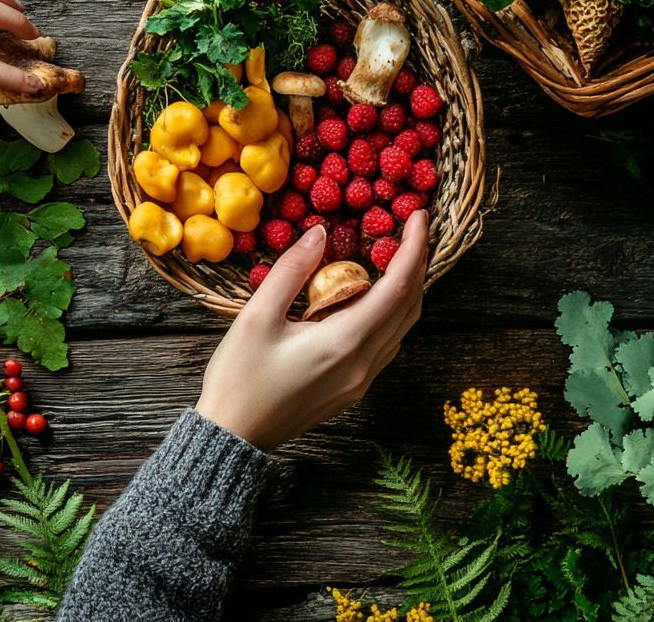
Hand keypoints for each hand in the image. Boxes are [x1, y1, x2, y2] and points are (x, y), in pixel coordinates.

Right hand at [195, 211, 428, 450]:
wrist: (233, 437)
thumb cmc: (239, 378)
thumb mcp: (257, 317)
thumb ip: (292, 270)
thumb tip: (321, 232)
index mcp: (344, 343)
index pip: (396, 288)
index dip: (414, 248)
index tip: (419, 216)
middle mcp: (363, 364)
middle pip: (409, 307)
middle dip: (417, 264)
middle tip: (412, 228)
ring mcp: (361, 381)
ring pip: (402, 327)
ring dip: (407, 289)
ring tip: (397, 255)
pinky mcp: (353, 389)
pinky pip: (387, 344)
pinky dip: (391, 312)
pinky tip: (371, 296)